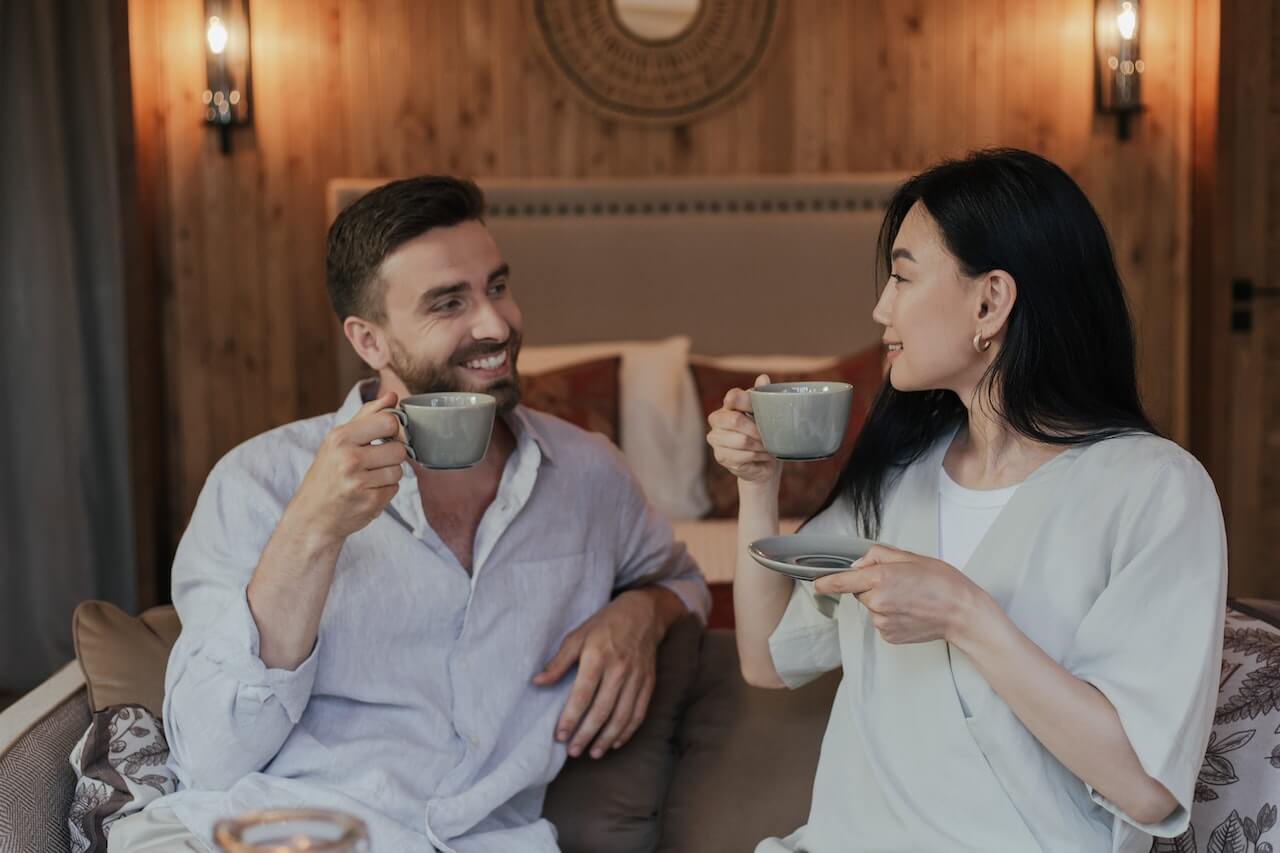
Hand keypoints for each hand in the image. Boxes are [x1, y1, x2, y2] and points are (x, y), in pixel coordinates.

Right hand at [283, 391, 408, 543]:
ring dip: (388, 475)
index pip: (389, 422)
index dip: (392, 430)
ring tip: (368, 478)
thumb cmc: (327, 474)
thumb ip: (367, 416)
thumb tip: (392, 396)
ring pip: (399, 470)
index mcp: (340, 437)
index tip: (383, 437)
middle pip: (398, 448)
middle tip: (373, 462)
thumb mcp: (339, 440)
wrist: (312, 516)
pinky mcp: (370, 503)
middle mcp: (349, 459)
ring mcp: (360, 482)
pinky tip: (367, 492)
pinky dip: (385, 491)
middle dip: (391, 455)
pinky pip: (395, 489)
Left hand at [533, 590, 662, 758]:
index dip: (570, 718)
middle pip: (601, 711)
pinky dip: (627, 731)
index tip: (559, 736)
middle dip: (585, 735)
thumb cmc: (604, 624)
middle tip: (573, 751)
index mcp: (598, 657)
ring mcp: (637, 678)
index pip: (582, 695)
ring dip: (606, 739)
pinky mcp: (648, 683)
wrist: (643, 614)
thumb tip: (537, 682)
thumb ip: (559, 662)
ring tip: (592, 753)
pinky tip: (615, 742)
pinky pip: (639, 713)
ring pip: (622, 716)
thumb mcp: (577, 636)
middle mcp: (619, 669)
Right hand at [706, 374, 781, 486]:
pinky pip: (743, 456)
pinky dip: (758, 457)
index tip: (761, 410)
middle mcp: (716, 420)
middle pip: (735, 420)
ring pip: (742, 441)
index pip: (733, 397)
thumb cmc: (762, 431)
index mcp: (727, 405)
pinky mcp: (721, 457)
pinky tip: (764, 456)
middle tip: (771, 435)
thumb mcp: (765, 412)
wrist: (762, 460)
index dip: (747, 402)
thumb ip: (763, 395)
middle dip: (757, 429)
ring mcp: (716, 439)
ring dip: (760, 446)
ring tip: (769, 448)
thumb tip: (763, 378)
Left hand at [812, 545, 989, 644]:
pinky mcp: (889, 636)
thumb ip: (878, 555)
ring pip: (871, 607)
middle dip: (871, 585)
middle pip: (860, 592)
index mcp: (881, 578)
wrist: (962, 613)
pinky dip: (891, 616)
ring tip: (910, 599)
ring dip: (882, 601)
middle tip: (899, 582)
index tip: (817, 583)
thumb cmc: (941, 582)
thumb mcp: (910, 557)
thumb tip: (858, 564)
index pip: (843, 581)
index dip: (827, 582)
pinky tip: (910, 612)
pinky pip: (881, 621)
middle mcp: (878, 602)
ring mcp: (883, 622)